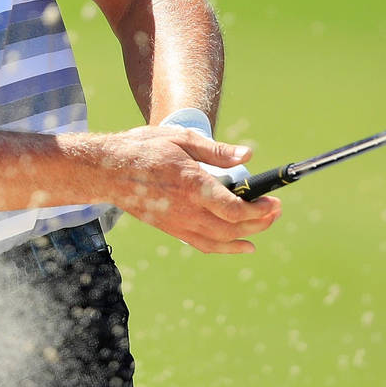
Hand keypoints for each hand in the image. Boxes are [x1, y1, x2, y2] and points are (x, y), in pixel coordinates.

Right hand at [93, 125, 280, 254]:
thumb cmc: (144, 149)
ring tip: (265, 223)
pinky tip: (244, 244)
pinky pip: (205, 245)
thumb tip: (247, 156)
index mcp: (192, 185)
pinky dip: (227, 248)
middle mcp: (187, 210)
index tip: (274, 202)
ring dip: (248, 235)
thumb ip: (216, 151)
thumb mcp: (181, 138)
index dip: (259, 210)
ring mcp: (179, 224)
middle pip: (233, 228)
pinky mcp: (172, 229)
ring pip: (221, 241)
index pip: (233, 208)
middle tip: (276, 210)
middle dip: (260, 222)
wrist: (109, 171)